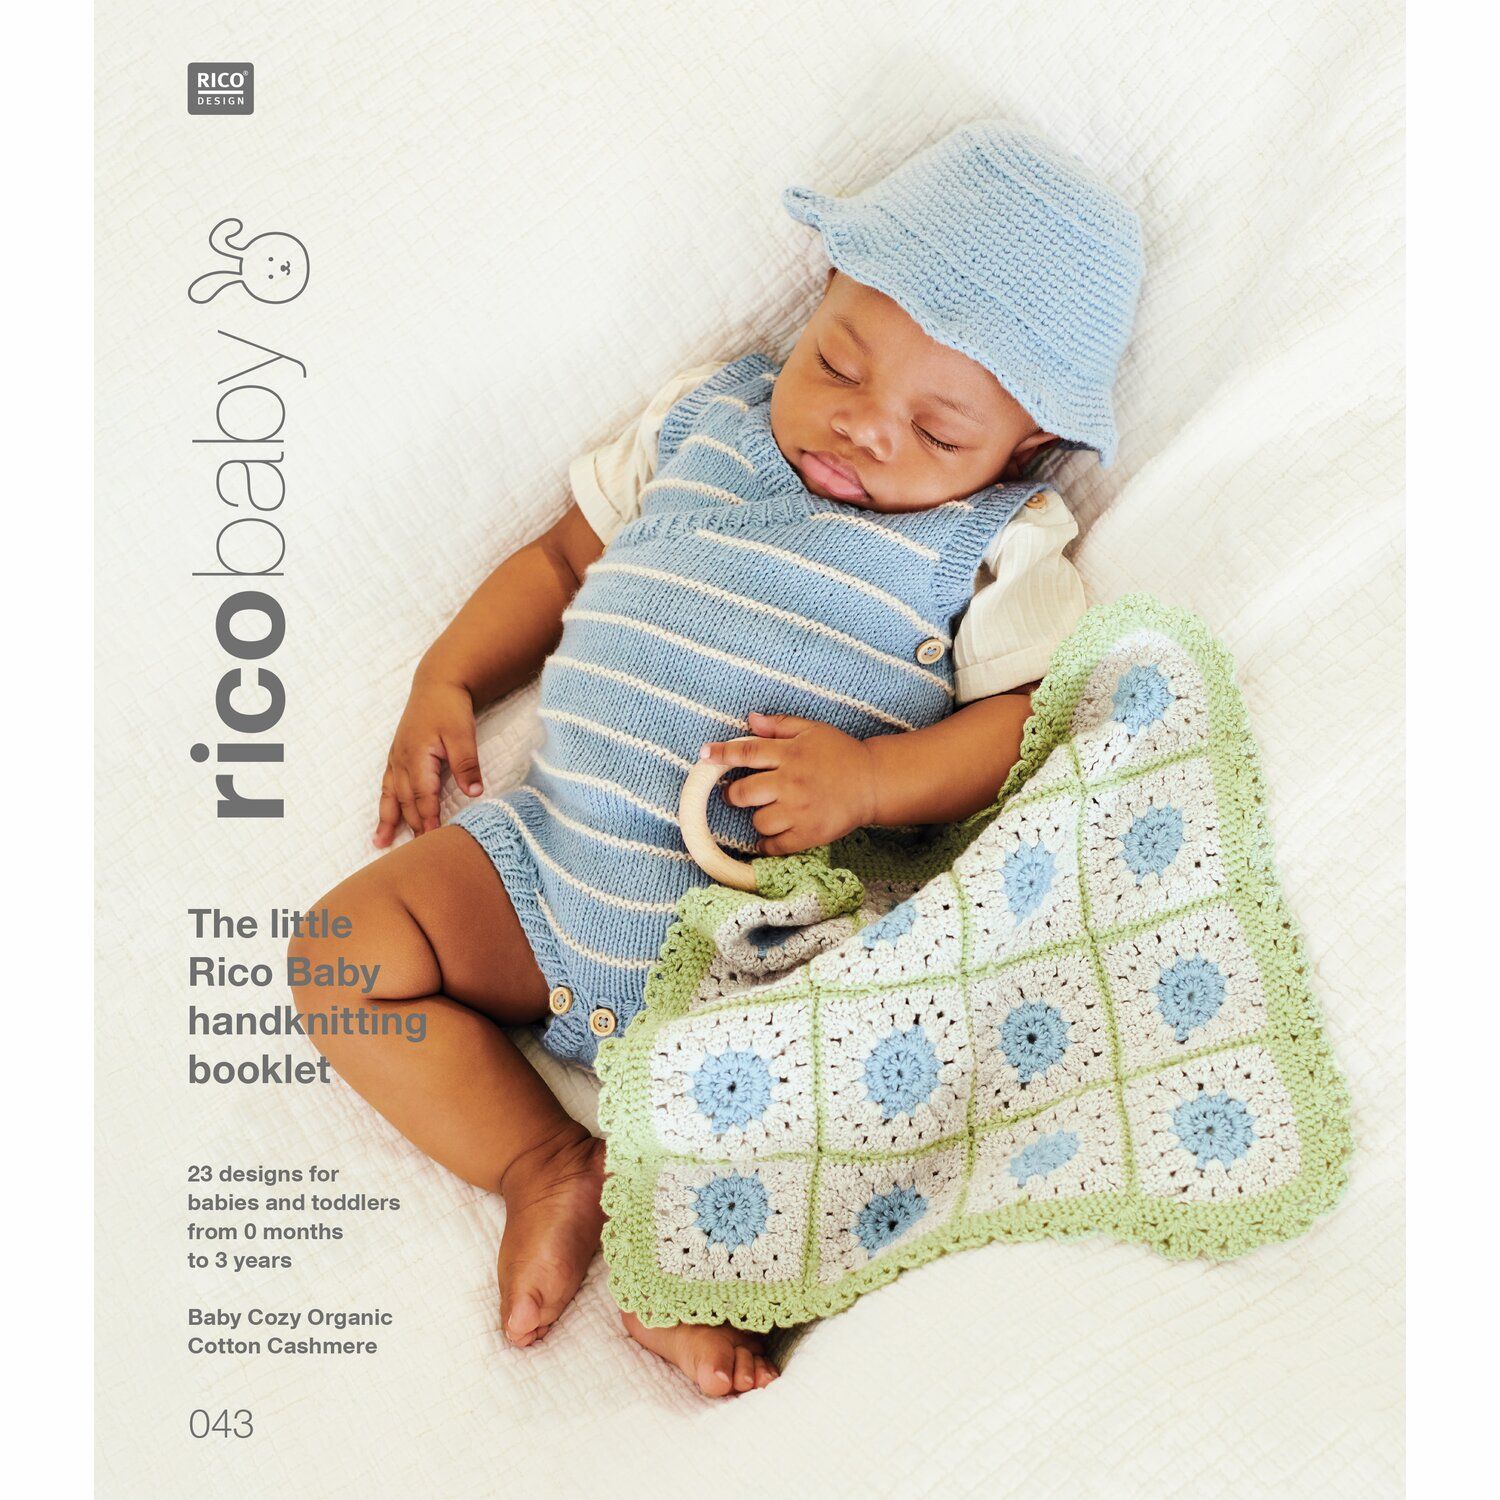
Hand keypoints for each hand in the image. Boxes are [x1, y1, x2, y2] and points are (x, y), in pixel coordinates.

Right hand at [374, 673, 482, 847]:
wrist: (438, 683)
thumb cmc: (450, 707)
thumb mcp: (463, 734)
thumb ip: (467, 764)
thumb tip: (475, 793)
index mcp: (418, 757)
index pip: (424, 797)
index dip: (428, 820)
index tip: (433, 841)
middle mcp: (402, 760)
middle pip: (407, 801)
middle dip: (411, 826)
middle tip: (414, 854)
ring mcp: (397, 758)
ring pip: (391, 795)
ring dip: (388, 819)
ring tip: (379, 843)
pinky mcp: (397, 755)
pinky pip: (387, 785)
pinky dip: (385, 803)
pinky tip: (382, 815)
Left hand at [699, 712, 876, 855]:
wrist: (873, 782)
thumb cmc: (840, 754)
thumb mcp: (812, 730)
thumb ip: (779, 725)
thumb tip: (750, 719)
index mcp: (790, 754)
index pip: (746, 752)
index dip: (721, 754)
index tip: (704, 755)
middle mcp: (791, 782)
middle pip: (744, 793)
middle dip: (733, 795)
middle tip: (736, 795)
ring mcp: (799, 810)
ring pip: (758, 821)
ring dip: (757, 818)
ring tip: (768, 812)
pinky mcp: (808, 834)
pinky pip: (775, 846)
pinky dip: (767, 845)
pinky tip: (770, 837)